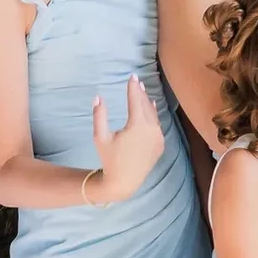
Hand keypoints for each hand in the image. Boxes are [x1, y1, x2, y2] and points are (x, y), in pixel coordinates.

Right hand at [90, 77, 165, 200]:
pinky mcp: (160, 145)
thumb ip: (99, 116)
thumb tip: (97, 97)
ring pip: (153, 115)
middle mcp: (151, 130)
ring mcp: (158, 138)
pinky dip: (154, 115)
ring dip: (147, 103)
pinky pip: (158, 125)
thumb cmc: (109, 159)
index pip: (135, 101)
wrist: (124, 181)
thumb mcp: (100, 137)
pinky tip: (151, 107)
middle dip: (140, 93)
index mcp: (137, 126)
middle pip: (146, 106)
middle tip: (137, 81)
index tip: (132, 76)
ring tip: (143, 91)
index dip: (133, 88)